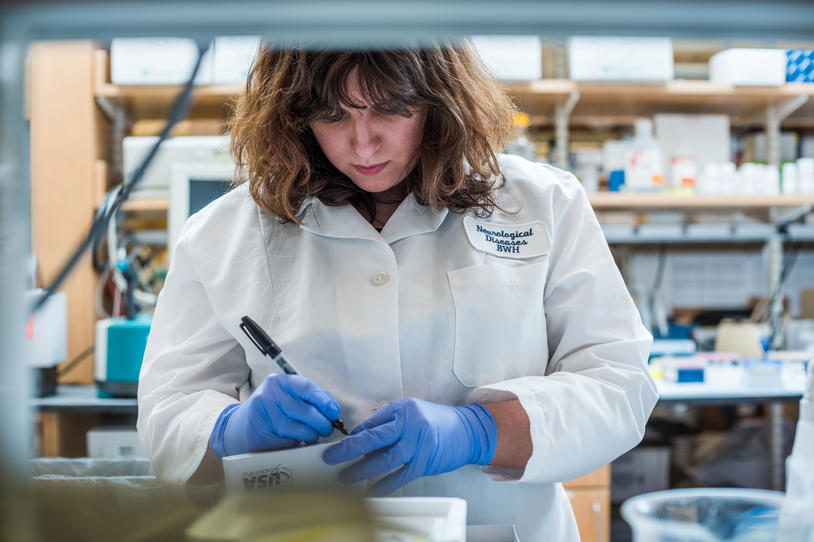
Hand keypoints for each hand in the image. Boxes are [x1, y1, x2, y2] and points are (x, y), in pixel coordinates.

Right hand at [209, 373, 340, 457]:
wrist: (239, 429)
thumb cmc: (270, 411)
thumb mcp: (285, 397)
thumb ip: (308, 398)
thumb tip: (332, 408)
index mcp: (279, 382)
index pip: (308, 387)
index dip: (325, 401)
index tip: (333, 412)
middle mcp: (270, 395)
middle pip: (307, 411)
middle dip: (322, 422)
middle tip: (327, 428)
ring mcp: (265, 415)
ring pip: (300, 428)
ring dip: (312, 434)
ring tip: (312, 434)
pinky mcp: (263, 434)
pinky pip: (290, 440)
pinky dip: (298, 442)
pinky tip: (297, 439)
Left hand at [322, 397, 496, 495]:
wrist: (468, 430)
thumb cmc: (438, 421)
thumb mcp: (412, 411)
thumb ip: (387, 422)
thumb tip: (361, 437)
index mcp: (404, 409)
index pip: (372, 423)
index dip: (352, 436)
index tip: (337, 446)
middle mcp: (410, 425)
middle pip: (373, 439)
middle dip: (348, 450)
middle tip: (331, 458)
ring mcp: (418, 445)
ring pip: (384, 460)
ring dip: (362, 470)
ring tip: (345, 477)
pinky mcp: (425, 462)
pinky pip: (400, 476)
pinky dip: (385, 485)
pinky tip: (371, 491)